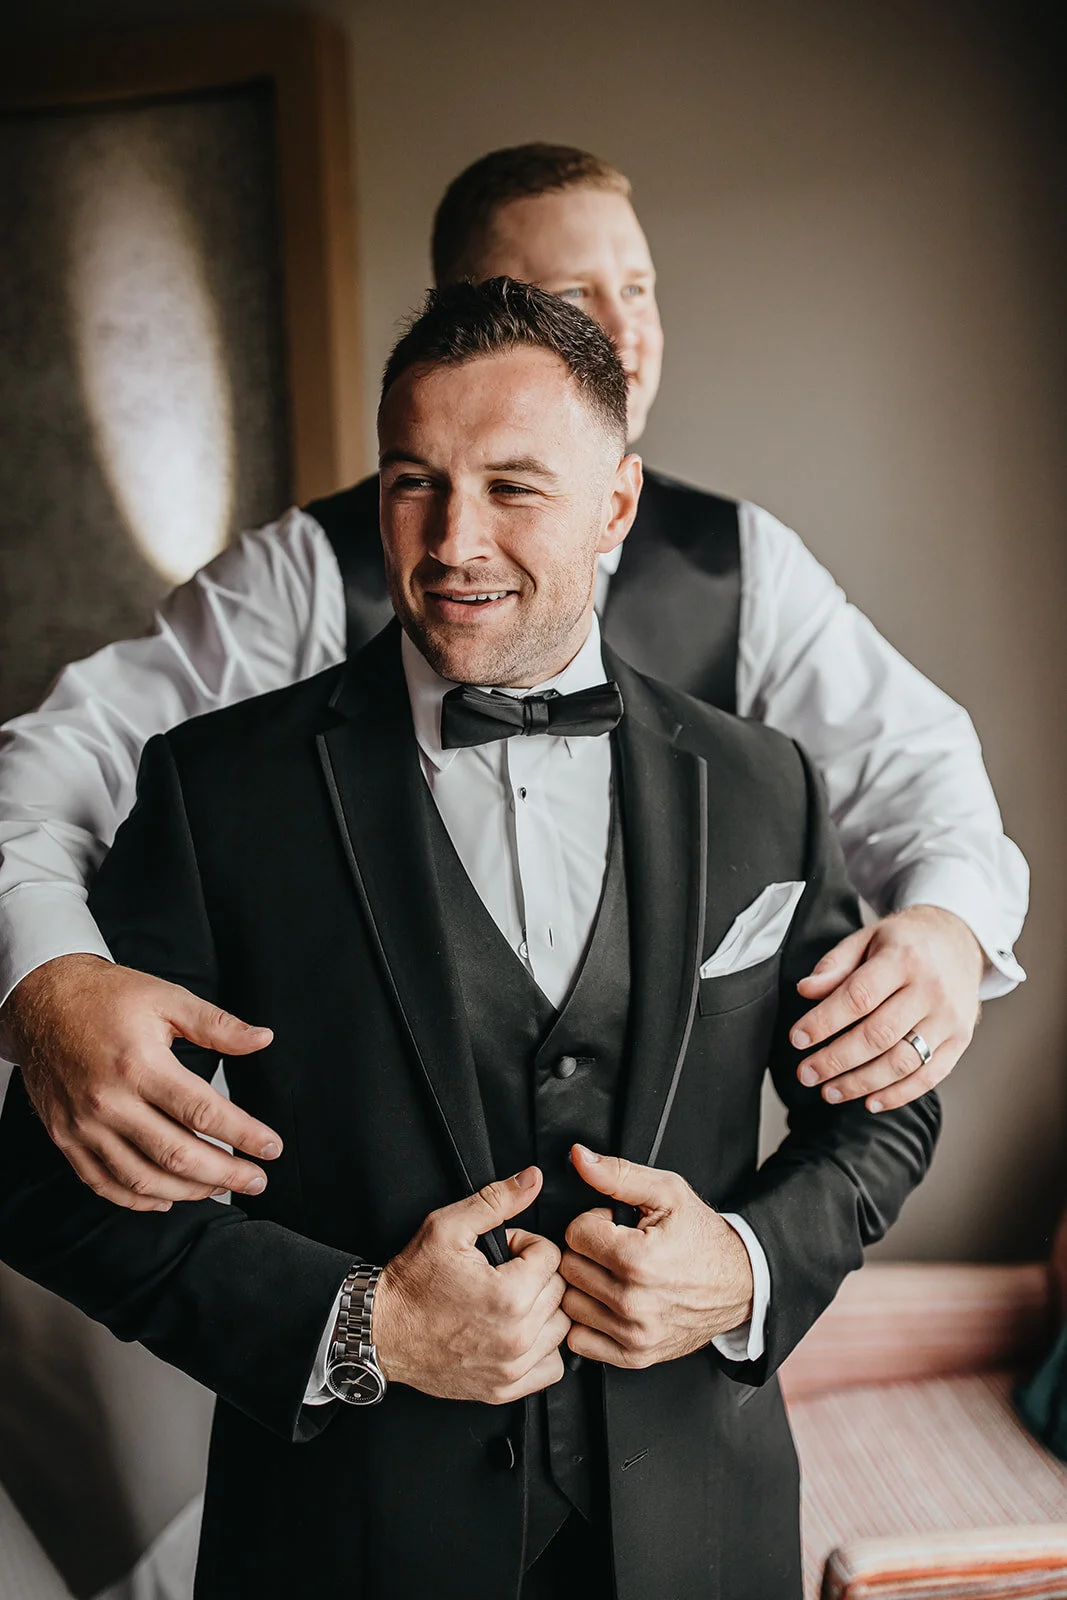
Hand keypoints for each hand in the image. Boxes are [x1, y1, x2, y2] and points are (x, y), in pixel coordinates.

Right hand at [2, 954, 280, 1210]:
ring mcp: (84, 1125)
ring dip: (187, 1191)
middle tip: (256, 1180)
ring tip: (220, 1188)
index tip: (272, 1148)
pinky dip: (138, 1199)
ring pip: (142, 1178)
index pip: (203, 1112)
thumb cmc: (106, 997)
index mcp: (140, 1064)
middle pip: (176, 1154)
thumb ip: (218, 1025)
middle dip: (225, 1174)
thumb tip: (264, 1039)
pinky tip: (167, 1199)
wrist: (40, 1001)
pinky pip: (103, 1182)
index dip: (244, 1135)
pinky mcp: (65, 1138)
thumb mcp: (166, 998)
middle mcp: (109, 1101)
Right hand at [371, 1167, 569, 1404]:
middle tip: (504, 1272)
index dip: (526, 1244)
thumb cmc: (411, 1282)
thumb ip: (496, 1200)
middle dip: (536, 1274)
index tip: (505, 1250)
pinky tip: (518, 1333)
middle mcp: (516, 1336)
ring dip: (542, 1309)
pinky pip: (551, 1367)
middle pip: (559, 1291)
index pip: (551, 1256)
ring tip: (511, 1300)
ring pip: (560, 1328)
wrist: (382, 1330)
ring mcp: (511, 1367)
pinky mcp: (504, 1389)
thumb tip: (532, 1179)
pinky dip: (542, 1349)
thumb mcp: (447, 1227)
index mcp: (508, 1296)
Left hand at [560, 1145, 752, 1368]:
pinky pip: (581, 1341)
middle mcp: (633, 1302)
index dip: (593, 1222)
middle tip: (613, 1248)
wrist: (741, 1282)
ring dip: (584, 1287)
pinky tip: (607, 1304)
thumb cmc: (702, 1237)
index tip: (613, 1225)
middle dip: (587, 1252)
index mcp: (638, 1260)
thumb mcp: (667, 1192)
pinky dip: (588, 1322)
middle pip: (570, 1269)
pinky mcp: (636, 1356)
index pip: (575, 1234)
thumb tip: (579, 1158)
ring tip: (611, 1274)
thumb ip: (618, 1174)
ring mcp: (634, 1334)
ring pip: (570, 1304)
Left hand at [791, 905, 984, 1111]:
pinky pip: (929, 1076)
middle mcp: (931, 990)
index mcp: (903, 959)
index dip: (824, 1021)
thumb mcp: (867, 938)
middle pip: (878, 1035)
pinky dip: (898, 1095)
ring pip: (902, 1062)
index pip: (858, 997)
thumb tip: (806, 991)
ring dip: (861, 1083)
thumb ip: (835, 965)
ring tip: (829, 1091)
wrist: (960, 940)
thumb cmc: (906, 941)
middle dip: (836, 1060)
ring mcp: (949, 1018)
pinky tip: (870, 1102)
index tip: (797, 1039)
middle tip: (805, 1074)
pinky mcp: (960, 1040)